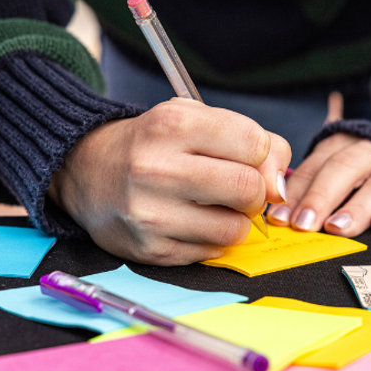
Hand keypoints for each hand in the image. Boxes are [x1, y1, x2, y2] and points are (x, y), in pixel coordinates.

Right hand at [48, 98, 290, 264]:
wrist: (88, 171)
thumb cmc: (154, 144)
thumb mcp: (196, 119)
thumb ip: (253, 142)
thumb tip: (281, 188)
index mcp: (172, 124)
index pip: (256, 144)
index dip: (261, 154)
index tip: (245, 157)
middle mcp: (157, 168)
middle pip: (249, 188)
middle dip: (252, 190)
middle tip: (233, 186)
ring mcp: (151, 213)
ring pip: (236, 228)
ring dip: (233, 219)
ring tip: (209, 204)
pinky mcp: (149, 249)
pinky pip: (211, 251)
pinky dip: (209, 239)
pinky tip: (187, 221)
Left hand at [267, 132, 370, 236]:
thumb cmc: (366, 166)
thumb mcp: (338, 162)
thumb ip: (311, 182)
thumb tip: (277, 213)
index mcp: (344, 142)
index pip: (316, 165)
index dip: (297, 192)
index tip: (280, 218)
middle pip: (345, 169)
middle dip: (321, 197)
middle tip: (304, 224)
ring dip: (357, 207)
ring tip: (337, 228)